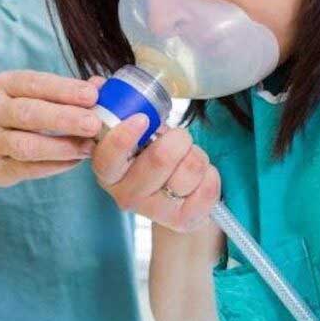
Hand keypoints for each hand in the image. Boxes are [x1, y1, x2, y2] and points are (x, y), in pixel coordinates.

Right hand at [0, 70, 102, 187]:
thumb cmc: (17, 116)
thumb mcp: (34, 96)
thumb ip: (66, 91)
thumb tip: (100, 86)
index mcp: (4, 85)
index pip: (34, 83)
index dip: (64, 89)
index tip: (92, 95)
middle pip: (28, 114)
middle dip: (64, 118)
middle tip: (94, 124)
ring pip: (26, 145)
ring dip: (61, 147)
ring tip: (88, 148)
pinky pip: (28, 169)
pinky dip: (54, 166)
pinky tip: (75, 161)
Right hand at [91, 115, 219, 231]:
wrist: (174, 198)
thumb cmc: (153, 157)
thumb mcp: (138, 136)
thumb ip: (132, 120)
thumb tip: (123, 98)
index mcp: (108, 172)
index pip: (108, 158)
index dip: (125, 137)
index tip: (143, 119)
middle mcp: (126, 196)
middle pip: (161, 157)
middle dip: (178, 138)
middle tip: (178, 139)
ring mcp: (154, 212)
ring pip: (190, 167)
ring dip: (196, 155)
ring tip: (187, 159)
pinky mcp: (181, 222)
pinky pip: (208, 186)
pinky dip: (210, 173)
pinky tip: (199, 177)